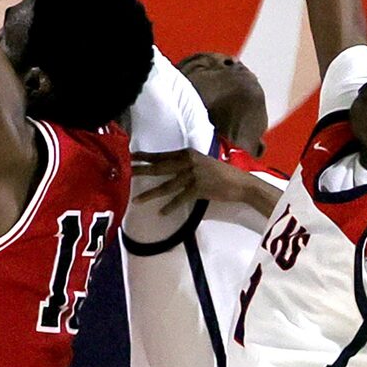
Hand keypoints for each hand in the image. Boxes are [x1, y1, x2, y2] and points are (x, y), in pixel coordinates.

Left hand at [133, 148, 266, 217]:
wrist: (240, 183)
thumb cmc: (221, 174)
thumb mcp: (202, 163)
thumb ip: (186, 163)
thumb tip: (170, 168)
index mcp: (188, 154)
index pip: (162, 155)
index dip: (146, 157)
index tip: (132, 157)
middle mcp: (189, 162)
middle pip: (160, 168)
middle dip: (142, 171)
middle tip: (127, 173)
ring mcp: (194, 175)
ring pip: (167, 186)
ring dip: (150, 194)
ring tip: (136, 200)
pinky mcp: (199, 189)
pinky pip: (180, 199)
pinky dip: (170, 207)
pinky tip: (161, 212)